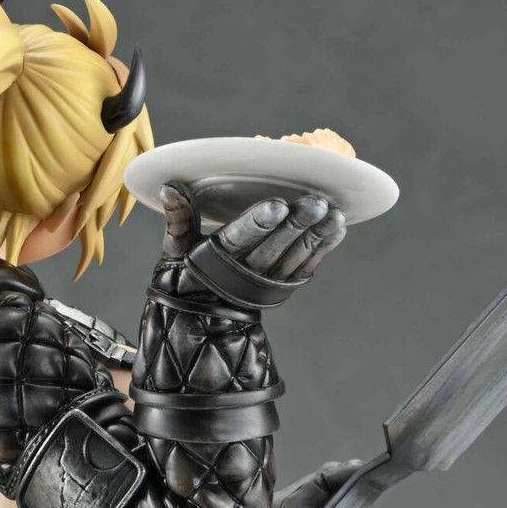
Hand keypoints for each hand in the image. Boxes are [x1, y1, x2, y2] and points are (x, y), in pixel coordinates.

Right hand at [157, 184, 346, 309]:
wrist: (202, 320)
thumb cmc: (187, 277)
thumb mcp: (174, 250)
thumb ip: (177, 217)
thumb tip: (169, 186)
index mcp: (216, 261)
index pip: (238, 240)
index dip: (258, 224)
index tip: (277, 206)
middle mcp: (243, 275)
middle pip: (273, 248)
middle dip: (296, 225)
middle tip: (315, 202)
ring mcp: (266, 283)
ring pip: (294, 258)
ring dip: (316, 236)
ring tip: (333, 214)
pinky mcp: (282, 288)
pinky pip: (306, 268)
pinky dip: (323, 248)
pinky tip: (337, 227)